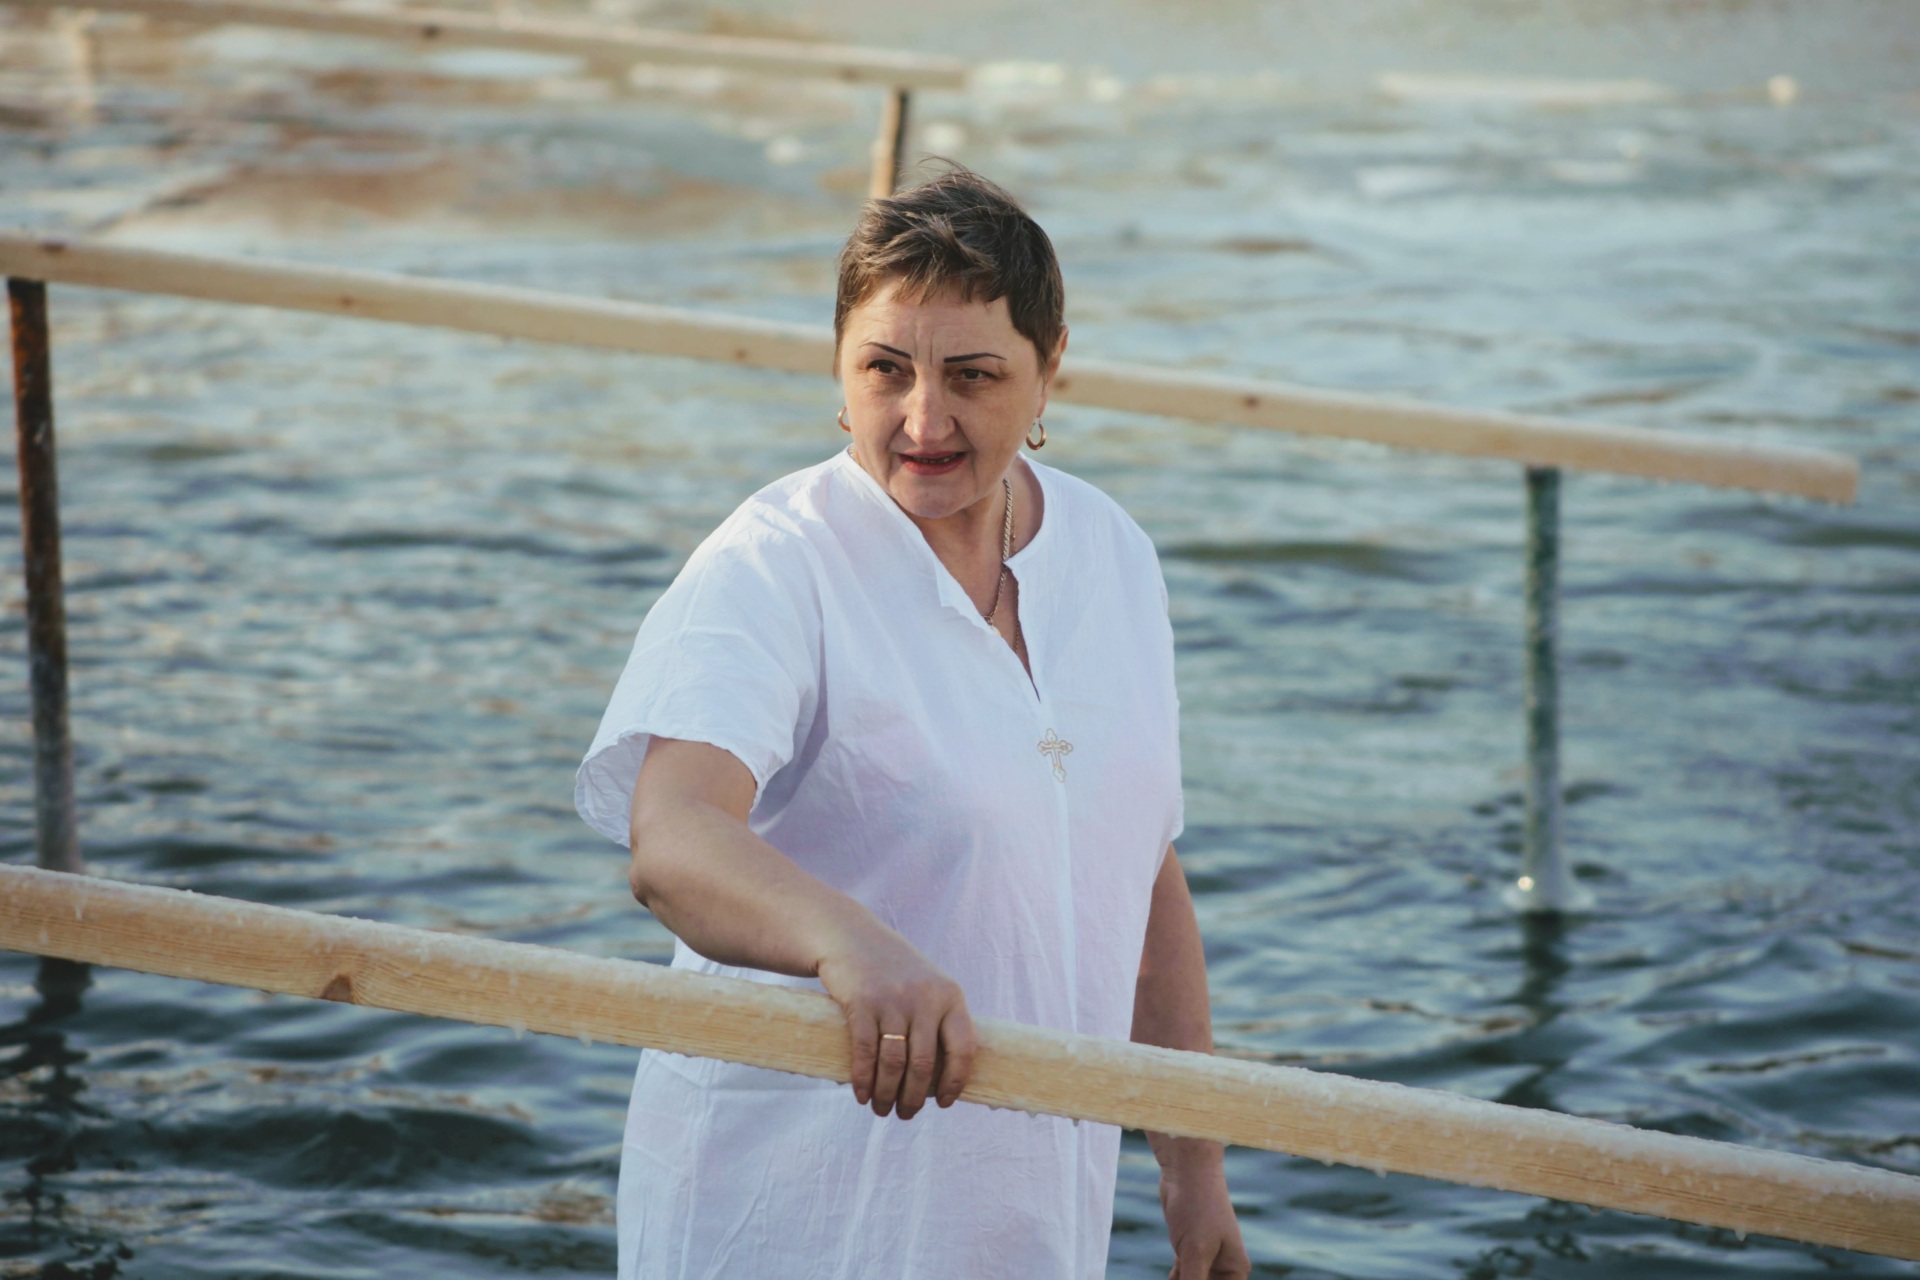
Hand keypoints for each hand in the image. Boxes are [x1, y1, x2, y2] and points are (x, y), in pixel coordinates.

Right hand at [816, 925, 975, 1120]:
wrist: (850, 936)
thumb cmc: (892, 969)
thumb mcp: (927, 985)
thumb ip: (938, 1019)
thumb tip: (943, 1075)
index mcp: (950, 995)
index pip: (963, 1048)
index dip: (955, 1081)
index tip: (944, 1102)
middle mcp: (925, 998)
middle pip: (924, 1064)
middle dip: (914, 1097)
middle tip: (905, 1114)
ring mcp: (893, 1000)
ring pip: (894, 1064)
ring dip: (887, 1094)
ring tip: (881, 1108)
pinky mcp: (862, 1002)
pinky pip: (866, 1052)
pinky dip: (864, 1080)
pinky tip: (862, 1094)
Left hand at [1157, 1139, 1248, 1279]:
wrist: (1186, 1170)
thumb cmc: (1197, 1206)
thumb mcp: (1194, 1252)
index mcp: (1235, 1271)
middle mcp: (1223, 1267)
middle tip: (1179, 1277)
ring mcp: (1205, 1257)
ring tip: (1173, 1274)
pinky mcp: (1188, 1249)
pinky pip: (1182, 1275)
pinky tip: (1170, 1276)